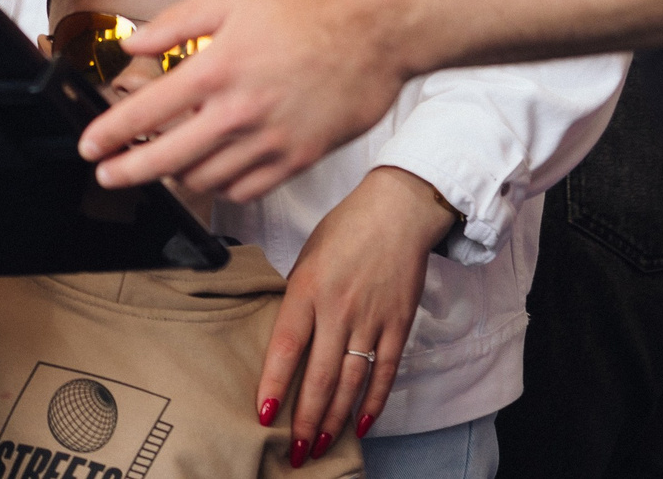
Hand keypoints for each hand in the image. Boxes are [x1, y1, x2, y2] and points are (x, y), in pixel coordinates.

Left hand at [77, 0, 413, 200]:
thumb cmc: (308, 6)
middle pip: (167, 160)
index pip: (147, 112)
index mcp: (218, 68)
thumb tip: (133, 44)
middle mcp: (240, 112)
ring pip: (206, 180)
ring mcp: (271, 141)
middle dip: (128, 173)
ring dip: (178, 176)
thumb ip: (176, 23)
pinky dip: (222, 186)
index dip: (109, 134)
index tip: (89, 148)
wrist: (378, 28)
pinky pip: (246, 190)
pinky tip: (214, 170)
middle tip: (108, 176)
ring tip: (165, 165)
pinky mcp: (299, 158)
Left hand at [259, 169, 451, 462]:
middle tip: (296, 451)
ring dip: (336, 419)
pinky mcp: (399, 324)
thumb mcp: (307, 257)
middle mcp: (338, 308)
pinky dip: (374, 401)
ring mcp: (371, 319)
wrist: (397, 211)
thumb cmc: (345, 230)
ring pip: (350, 381)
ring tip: (322, 446)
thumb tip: (285, 342)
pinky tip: (362, 424)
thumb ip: (296, 299)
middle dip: (306, 420)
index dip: (274, 384)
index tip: (263, 415)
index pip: (286, 346)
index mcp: (308, 288)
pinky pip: (385, 371)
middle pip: (319, 376)